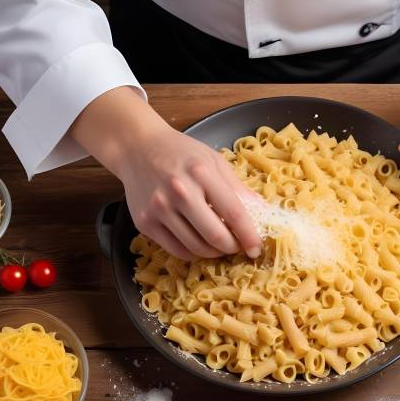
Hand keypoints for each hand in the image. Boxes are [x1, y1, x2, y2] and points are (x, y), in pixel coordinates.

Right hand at [72, 87, 261, 259]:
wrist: (136, 148)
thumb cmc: (181, 153)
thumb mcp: (213, 161)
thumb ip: (237, 188)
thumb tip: (262, 212)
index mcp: (202, 173)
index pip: (234, 213)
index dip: (249, 235)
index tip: (257, 248)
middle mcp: (179, 191)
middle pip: (215, 236)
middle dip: (233, 248)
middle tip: (238, 247)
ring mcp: (159, 209)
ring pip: (196, 248)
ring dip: (214, 253)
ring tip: (219, 245)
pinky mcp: (145, 223)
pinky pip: (176, 250)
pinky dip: (193, 253)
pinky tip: (199, 243)